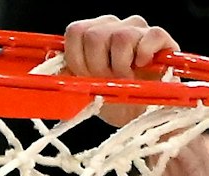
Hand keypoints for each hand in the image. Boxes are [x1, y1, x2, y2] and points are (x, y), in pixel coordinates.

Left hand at [62, 15, 180, 125]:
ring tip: (126, 79)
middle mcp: (113, 26)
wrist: (142, 116)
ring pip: (121, 37)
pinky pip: (151, 36)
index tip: (87, 77)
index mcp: (92, 33)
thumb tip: (48, 61)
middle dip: (98, 66)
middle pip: (95, 35)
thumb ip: (67, 73)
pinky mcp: (160, 37)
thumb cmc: (114, 98)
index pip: (75, 31)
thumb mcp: (85, 88)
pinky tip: (142, 68)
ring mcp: (137, 29)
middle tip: (108, 82)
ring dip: (121, 66)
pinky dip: (144, 54)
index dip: (78, 58)